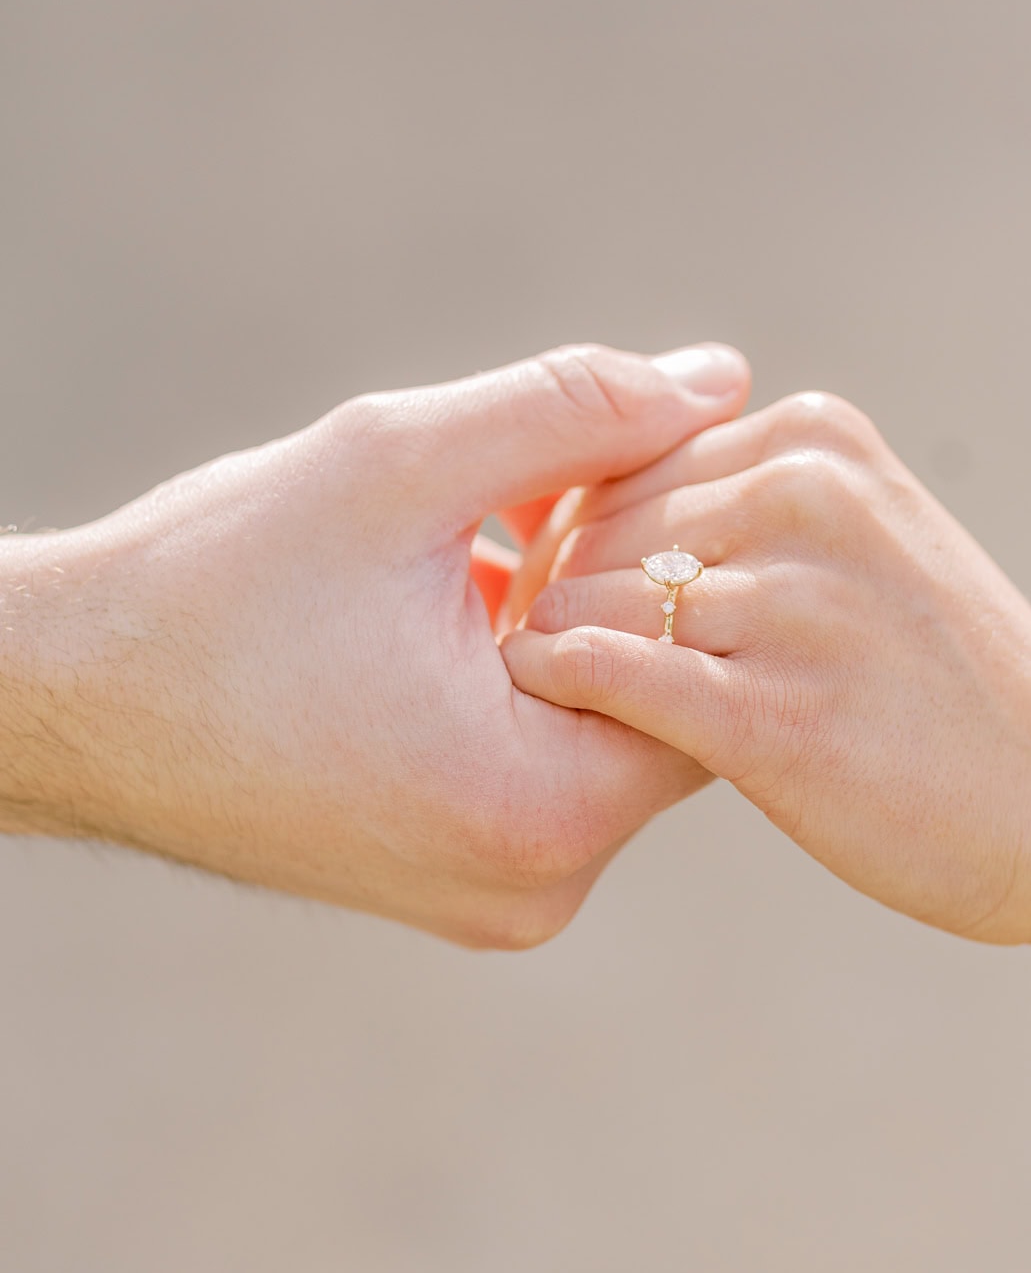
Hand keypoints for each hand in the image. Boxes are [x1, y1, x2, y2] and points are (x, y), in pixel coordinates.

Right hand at [0, 343, 749, 946]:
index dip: (681, 548)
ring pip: (608, 726)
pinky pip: (549, 760)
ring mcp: (496, 895)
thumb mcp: (399, 467)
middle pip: (669, 703)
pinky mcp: (456, 878)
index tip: (616, 472)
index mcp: (538, 810)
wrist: (67, 702)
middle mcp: (534, 886)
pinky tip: (468, 598)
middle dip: (631, 583)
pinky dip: (532, 672)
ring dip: (578, 621)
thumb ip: (576, 412)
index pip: (711, 665)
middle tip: (563, 491)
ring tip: (500, 539)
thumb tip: (720, 377)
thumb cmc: (210, 588)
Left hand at [503, 393, 1030, 983]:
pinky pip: (607, 676)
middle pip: (595, 530)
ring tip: (574, 703)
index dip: (579, 537)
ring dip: (556, 653)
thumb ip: (742, 497)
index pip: (622, 464)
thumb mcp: (857, 533)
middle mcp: (802, 498)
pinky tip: (559, 713)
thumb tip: (591, 494)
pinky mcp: (773, 714)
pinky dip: (562, 689)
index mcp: (814, 439)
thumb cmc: (939, 678)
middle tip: (567, 661)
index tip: (582, 600)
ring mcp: (791, 605)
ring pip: (586, 602)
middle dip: (562, 595)